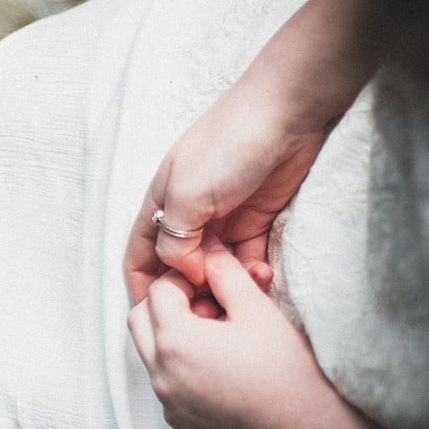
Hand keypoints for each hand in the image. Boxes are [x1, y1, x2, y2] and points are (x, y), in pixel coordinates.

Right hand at [123, 82, 328, 303]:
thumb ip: (175, 242)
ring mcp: (222, 219)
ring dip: (222, 288)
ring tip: (236, 299)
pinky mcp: (256, 221)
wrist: (288, 112)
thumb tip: (185, 276)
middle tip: (205, 313)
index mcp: (160, 206)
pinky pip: (246, 260)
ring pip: (214, 269)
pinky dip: (250, 275)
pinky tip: (259, 279)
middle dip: (188, 294)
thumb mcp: (186, 196)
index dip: (142, 287)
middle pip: (178, 268)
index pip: (140, 255)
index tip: (154, 316)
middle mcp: (187, 216)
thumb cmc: (227, 145)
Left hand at [127, 244, 334, 428]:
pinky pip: (169, 390)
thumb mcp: (258, 311)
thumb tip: (209, 250)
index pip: (158, 291)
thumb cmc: (288, 372)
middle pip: (140, 322)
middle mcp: (161, 376)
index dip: (183, 278)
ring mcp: (168, 406)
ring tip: (218, 337)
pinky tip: (223, 373)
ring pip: (152, 357)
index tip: (210, 280)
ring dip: (173, 339)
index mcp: (174, 342)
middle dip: (166, 305)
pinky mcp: (181, 428)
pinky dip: (183, 373)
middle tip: (207, 304)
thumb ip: (226, 274)